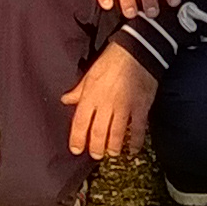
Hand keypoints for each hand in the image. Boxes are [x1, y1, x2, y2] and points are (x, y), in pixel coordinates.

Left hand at [63, 42, 157, 160]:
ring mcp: (124, 107)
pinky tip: (133, 150)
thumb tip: (65, 99)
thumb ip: (79, 90)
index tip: (76, 149)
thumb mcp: (90, 74)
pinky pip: (137, 129)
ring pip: (117, 134)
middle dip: (96, 147)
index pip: (80, 122)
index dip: (77, 138)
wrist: (137, 51)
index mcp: (91, 95)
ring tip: (112, 152)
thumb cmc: (112, 60)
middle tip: (96, 155)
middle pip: (98, 133)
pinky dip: (135, 142)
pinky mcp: (140, 107)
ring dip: (114, 147)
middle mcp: (106, 104)